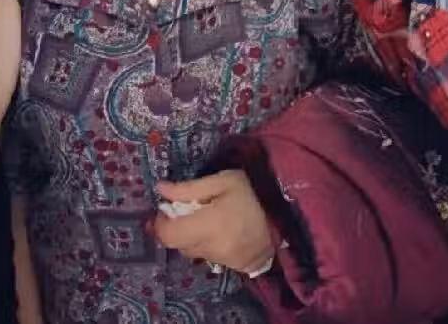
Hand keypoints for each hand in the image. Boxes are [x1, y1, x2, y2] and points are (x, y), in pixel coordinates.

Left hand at [153, 170, 273, 273]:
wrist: (287, 210)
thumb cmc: (252, 189)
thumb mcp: (221, 180)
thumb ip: (188, 188)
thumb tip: (161, 190)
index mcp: (210, 225)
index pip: (170, 236)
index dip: (161, 224)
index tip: (164, 210)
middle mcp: (216, 248)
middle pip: (181, 246)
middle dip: (178, 229)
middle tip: (187, 211)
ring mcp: (229, 261)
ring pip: (196, 254)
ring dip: (194, 238)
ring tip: (208, 219)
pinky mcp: (239, 267)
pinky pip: (214, 258)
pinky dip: (211, 246)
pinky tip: (222, 231)